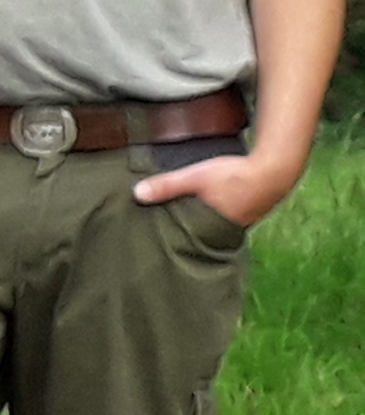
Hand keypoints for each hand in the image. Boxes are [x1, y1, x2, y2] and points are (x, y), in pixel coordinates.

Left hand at [131, 149, 297, 230]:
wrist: (277, 169)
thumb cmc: (235, 175)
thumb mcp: (196, 177)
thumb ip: (168, 186)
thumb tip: (136, 194)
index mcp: (213, 227)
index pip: (188, 241)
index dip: (173, 242)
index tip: (156, 244)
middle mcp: (228, 229)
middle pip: (200, 236)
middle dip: (185, 235)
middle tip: (163, 237)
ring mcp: (242, 221)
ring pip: (214, 226)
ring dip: (201, 224)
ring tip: (182, 223)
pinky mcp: (249, 211)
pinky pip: (226, 217)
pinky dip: (215, 214)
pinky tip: (209, 208)